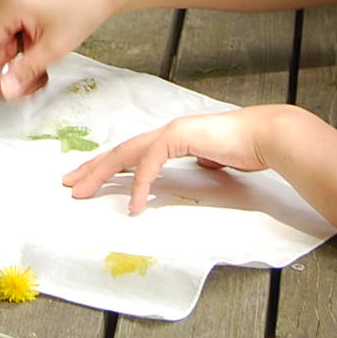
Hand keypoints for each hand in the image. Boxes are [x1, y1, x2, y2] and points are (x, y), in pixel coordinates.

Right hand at [0, 0, 114, 99]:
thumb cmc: (83, 10)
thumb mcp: (53, 49)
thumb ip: (25, 71)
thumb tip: (5, 87)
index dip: (0, 63)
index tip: (14, 74)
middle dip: (14, 53)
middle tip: (36, 61)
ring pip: (2, 26)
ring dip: (18, 41)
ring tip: (41, 42)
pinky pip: (9, 14)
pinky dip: (21, 28)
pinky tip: (38, 30)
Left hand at [64, 105, 298, 212]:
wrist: (266, 136)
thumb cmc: (246, 149)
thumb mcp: (215, 161)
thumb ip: (201, 162)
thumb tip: (198, 165)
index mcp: (172, 138)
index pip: (131, 153)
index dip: (107, 166)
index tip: (88, 179)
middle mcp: (166, 133)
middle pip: (120, 151)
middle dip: (93, 168)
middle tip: (70, 184)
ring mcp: (171, 133)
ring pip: (127, 154)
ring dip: (103, 173)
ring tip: (84, 190)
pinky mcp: (180, 138)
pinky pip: (152, 163)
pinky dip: (141, 184)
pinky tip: (135, 204)